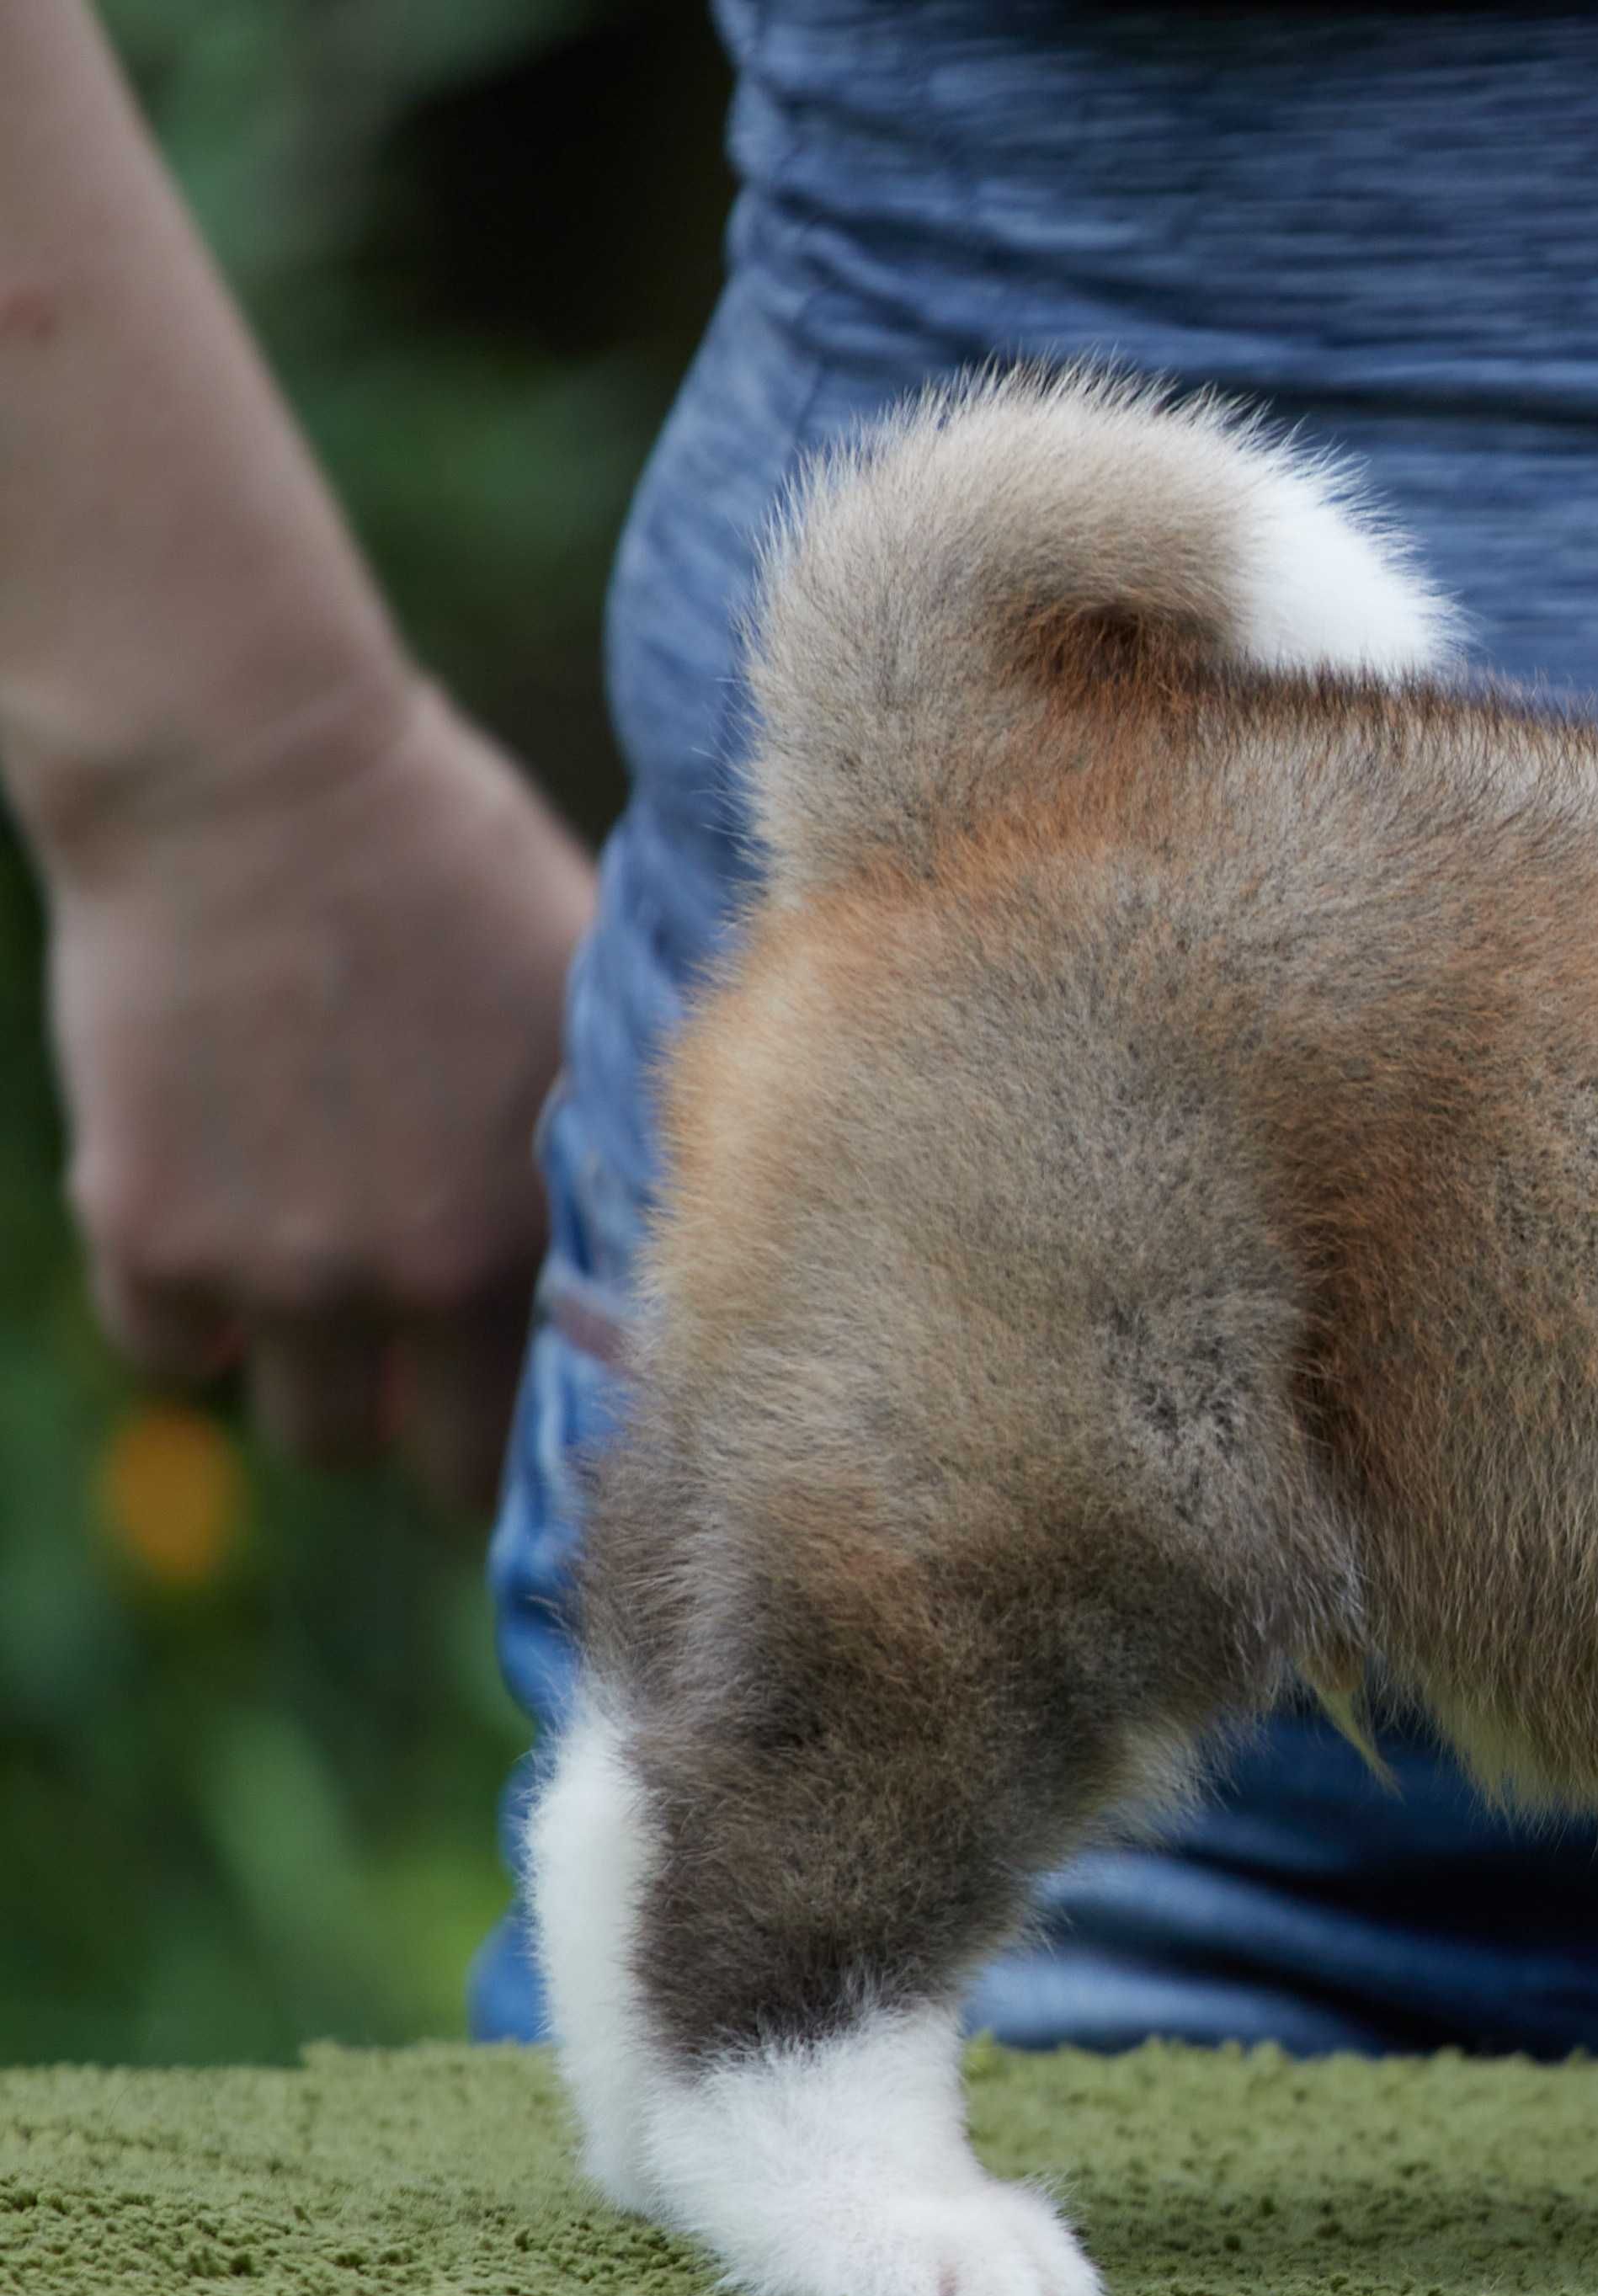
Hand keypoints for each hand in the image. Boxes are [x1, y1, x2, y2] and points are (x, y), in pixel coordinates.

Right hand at [33, 673, 595, 1512]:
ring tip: (339, 1280)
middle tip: (441, 1369)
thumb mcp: (590, 1004)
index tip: (559, 1401)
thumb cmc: (454, 858)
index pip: (585, 1419)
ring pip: (312, 1431)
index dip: (571, 1423)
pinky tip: (230, 1226)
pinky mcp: (149, 1231)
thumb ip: (621, 1143)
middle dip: (449, 1428)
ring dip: (326, 1378)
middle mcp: (420, 1271)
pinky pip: (173, 1354)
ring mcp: (277, 1265)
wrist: (248, 771)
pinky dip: (196, 1317)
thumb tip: (697, 1246)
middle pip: (445, 1470)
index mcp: (552, 1218)